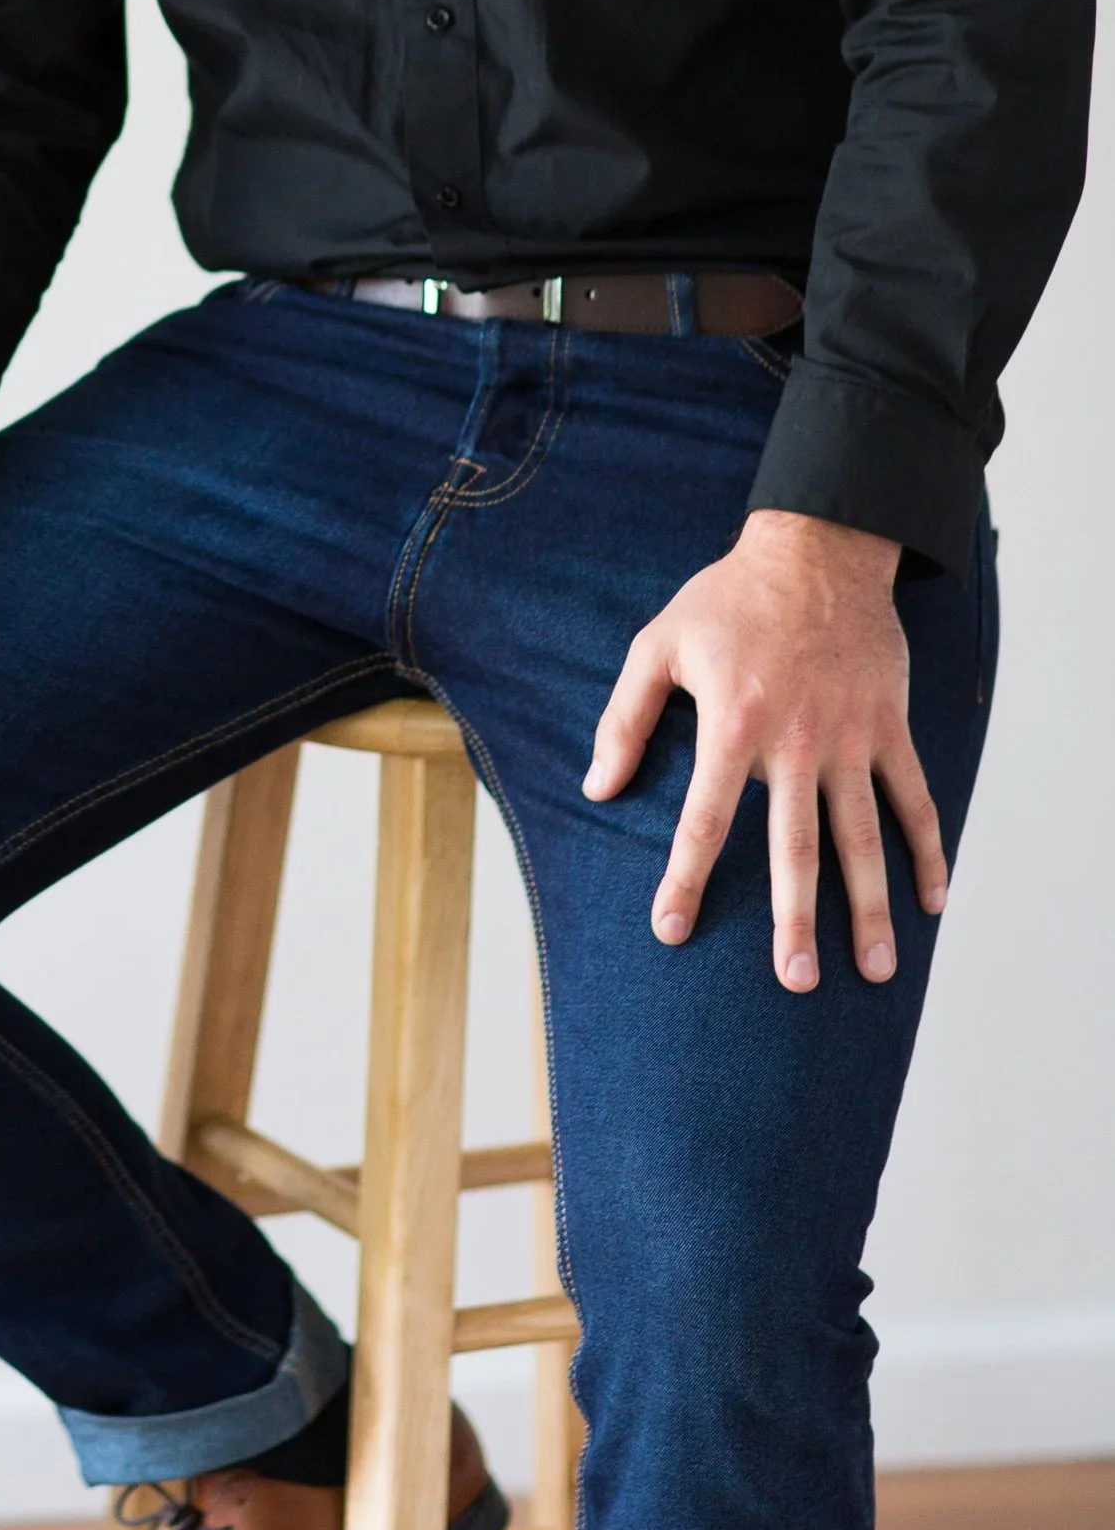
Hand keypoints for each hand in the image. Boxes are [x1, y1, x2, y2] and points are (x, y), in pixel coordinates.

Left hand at [584, 509, 948, 989]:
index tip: (671, 931)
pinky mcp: (889, 726)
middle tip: (796, 980)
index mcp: (732, 723)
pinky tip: (931, 902)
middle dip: (795, 919)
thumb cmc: (728, 601)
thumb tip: (598, 788)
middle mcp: (795, 740)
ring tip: (874, 968)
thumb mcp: (658, 646)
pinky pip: (913, 797)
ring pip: (863, 836)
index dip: (685, 879)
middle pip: (796, 846)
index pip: (704, 819)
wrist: (816, 549)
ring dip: (870, 906)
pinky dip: (928, 849)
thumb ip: (625, 720)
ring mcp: (850, 737)